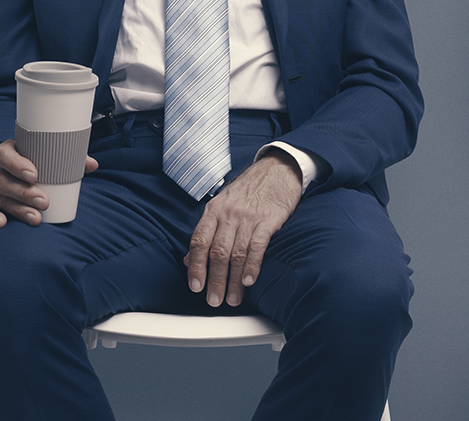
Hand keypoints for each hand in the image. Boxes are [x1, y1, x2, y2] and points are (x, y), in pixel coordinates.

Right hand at [0, 139, 97, 227]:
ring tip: (35, 218)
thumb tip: (92, 165)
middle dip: (25, 193)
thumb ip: (64, 156)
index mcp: (5, 153)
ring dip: (18, 210)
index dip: (17, 165)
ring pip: (2, 199)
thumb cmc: (24, 159)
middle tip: (44, 202)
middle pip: (5, 182)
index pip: (6, 157)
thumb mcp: (37, 152)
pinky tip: (3, 224)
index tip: (34, 175)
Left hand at [184, 152, 303, 306]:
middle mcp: (229, 213)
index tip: (196, 287)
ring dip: (234, 280)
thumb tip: (190, 259)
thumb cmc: (249, 189)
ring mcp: (249, 216)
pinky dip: (252, 265)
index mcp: (214, 210)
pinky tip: (249, 280)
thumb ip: (207, 231)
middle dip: (215, 280)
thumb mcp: (222, 204)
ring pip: (237, 253)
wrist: (278, 168)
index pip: (199, 241)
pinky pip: (258, 246)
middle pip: (217, 252)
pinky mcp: (269, 219)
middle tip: (214, 300)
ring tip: (233, 298)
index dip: (196, 267)